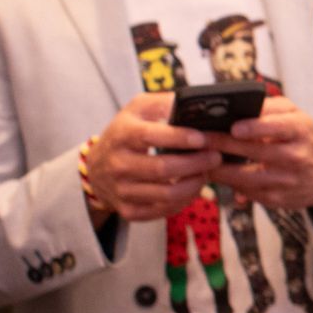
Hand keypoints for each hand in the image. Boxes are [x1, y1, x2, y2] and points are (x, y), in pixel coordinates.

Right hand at [82, 93, 219, 222]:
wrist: (96, 167)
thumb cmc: (126, 133)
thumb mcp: (138, 109)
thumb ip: (164, 103)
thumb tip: (195, 101)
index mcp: (123, 134)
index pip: (152, 136)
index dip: (180, 138)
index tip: (203, 138)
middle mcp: (119, 164)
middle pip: (163, 168)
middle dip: (195, 163)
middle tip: (215, 157)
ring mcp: (122, 189)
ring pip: (166, 194)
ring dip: (194, 185)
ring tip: (207, 173)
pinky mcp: (127, 209)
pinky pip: (161, 210)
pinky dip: (183, 202)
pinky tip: (192, 189)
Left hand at [206, 95, 312, 209]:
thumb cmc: (305, 139)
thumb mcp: (297, 115)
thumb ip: (270, 107)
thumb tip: (239, 106)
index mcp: (300, 130)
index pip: (278, 127)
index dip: (255, 127)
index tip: (234, 126)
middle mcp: (296, 157)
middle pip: (255, 151)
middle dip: (223, 144)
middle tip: (199, 138)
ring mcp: (287, 181)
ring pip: (246, 178)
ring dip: (219, 169)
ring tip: (200, 159)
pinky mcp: (278, 200)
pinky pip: (247, 193)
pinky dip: (229, 184)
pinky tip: (215, 175)